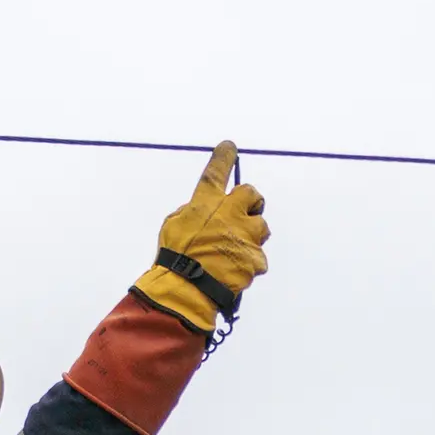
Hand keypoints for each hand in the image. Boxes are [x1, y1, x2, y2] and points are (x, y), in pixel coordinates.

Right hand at [132, 141, 269, 336]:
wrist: (187, 287)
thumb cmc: (174, 258)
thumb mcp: (173, 225)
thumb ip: (191, 212)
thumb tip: (203, 213)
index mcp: (206, 203)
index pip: (217, 171)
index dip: (223, 157)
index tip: (229, 147)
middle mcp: (230, 214)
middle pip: (254, 195)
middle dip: (251, 203)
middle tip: (243, 214)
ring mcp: (246, 236)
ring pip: (261, 227)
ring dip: (251, 235)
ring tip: (234, 250)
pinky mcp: (256, 258)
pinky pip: (258, 257)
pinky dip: (248, 263)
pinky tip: (234, 270)